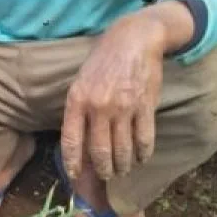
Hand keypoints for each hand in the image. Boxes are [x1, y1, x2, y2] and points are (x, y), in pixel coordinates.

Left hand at [60, 2, 193, 180]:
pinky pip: (144, 140)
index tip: (76, 176)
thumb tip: (79, 145)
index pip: (71, 141)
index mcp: (77, 101)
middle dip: (103, 170)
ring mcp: (123, 108)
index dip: (73, 164)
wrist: (132, 40)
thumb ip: (78, 112)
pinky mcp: (145, 106)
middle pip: (100, 152)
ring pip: (123, 150)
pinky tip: (141, 158)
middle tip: (106, 175)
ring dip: (123, 166)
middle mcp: (99, 107)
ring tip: (123, 169)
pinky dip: (143, 154)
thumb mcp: (80, 83)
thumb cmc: (102, 63)